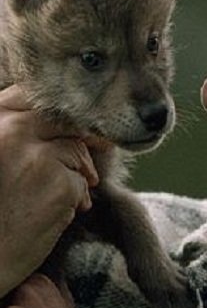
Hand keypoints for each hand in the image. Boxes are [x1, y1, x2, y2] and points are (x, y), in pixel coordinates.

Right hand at [0, 85, 98, 296]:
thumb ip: (16, 134)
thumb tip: (61, 118)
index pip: (28, 95)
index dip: (52, 109)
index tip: (67, 124)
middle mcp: (11, 133)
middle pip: (61, 119)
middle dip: (79, 137)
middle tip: (94, 148)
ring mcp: (37, 157)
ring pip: (76, 150)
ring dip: (78, 172)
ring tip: (66, 194)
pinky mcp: (59, 185)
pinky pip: (82, 181)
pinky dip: (78, 197)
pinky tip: (63, 212)